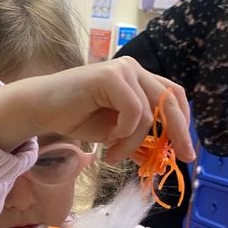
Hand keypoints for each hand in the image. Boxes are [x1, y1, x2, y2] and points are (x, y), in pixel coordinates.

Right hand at [0, 58, 194, 165]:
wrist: (42, 108)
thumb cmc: (76, 118)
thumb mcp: (115, 133)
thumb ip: (137, 138)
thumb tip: (161, 158)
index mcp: (139, 80)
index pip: (173, 96)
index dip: (183, 122)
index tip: (185, 149)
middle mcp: (135, 70)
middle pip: (171, 100)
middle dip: (179, 132)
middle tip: (183, 158)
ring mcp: (124, 70)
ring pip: (148, 114)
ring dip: (133, 143)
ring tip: (114, 155)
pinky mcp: (111, 76)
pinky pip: (133, 112)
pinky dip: (123, 133)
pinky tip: (106, 140)